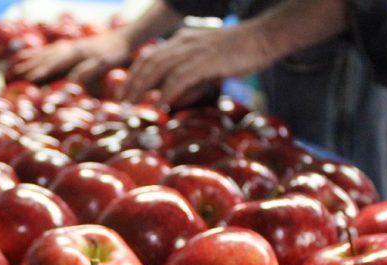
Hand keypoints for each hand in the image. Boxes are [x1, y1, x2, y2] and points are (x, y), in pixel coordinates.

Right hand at [9, 31, 132, 83]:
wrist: (122, 38)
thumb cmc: (115, 53)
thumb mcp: (105, 63)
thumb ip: (89, 71)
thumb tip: (73, 81)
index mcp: (75, 53)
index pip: (54, 63)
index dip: (40, 71)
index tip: (27, 80)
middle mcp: (68, 48)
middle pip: (43, 57)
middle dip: (26, 67)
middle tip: (9, 78)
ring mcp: (67, 46)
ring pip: (42, 53)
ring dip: (27, 60)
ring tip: (11, 67)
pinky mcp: (69, 46)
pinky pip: (47, 50)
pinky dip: (35, 53)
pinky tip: (27, 57)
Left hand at [120, 24, 275, 106]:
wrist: (264, 37)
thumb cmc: (240, 53)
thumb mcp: (208, 65)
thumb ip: (189, 80)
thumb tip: (173, 100)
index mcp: (182, 40)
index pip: (150, 57)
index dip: (133, 76)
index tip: (123, 94)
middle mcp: (183, 42)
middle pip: (148, 62)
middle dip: (131, 83)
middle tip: (121, 103)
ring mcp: (194, 50)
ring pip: (158, 68)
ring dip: (143, 88)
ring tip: (134, 106)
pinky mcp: (206, 60)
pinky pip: (180, 77)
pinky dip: (168, 92)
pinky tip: (161, 105)